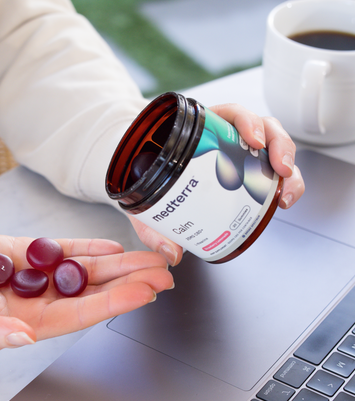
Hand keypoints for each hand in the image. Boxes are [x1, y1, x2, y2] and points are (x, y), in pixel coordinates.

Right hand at [0, 231, 172, 351]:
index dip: (113, 302)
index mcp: (26, 322)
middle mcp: (39, 300)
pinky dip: (90, 247)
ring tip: (149, 257)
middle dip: (129, 282)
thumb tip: (21, 339)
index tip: (144, 292)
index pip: (80, 314)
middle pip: (93, 291)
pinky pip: (66, 249)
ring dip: (118, 264)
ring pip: (87, 270)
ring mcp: (38, 276)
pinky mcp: (31, 253)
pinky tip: (112, 245)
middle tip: (163, 273)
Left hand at [131, 103, 304, 266]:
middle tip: (281, 170)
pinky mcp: (249, 167)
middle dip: (280, 146)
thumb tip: (172, 254)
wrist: (144, 176)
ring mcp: (240, 150)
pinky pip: (273, 167)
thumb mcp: (146, 197)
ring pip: (275, 146)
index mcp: (203, 129)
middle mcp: (226, 136)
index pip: (232, 114)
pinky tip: (282, 198)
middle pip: (264, 128)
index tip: (253, 140)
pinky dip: (284, 181)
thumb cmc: (148, 177)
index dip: (248, 122)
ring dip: (287, 165)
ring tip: (286, 191)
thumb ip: (153, 226)